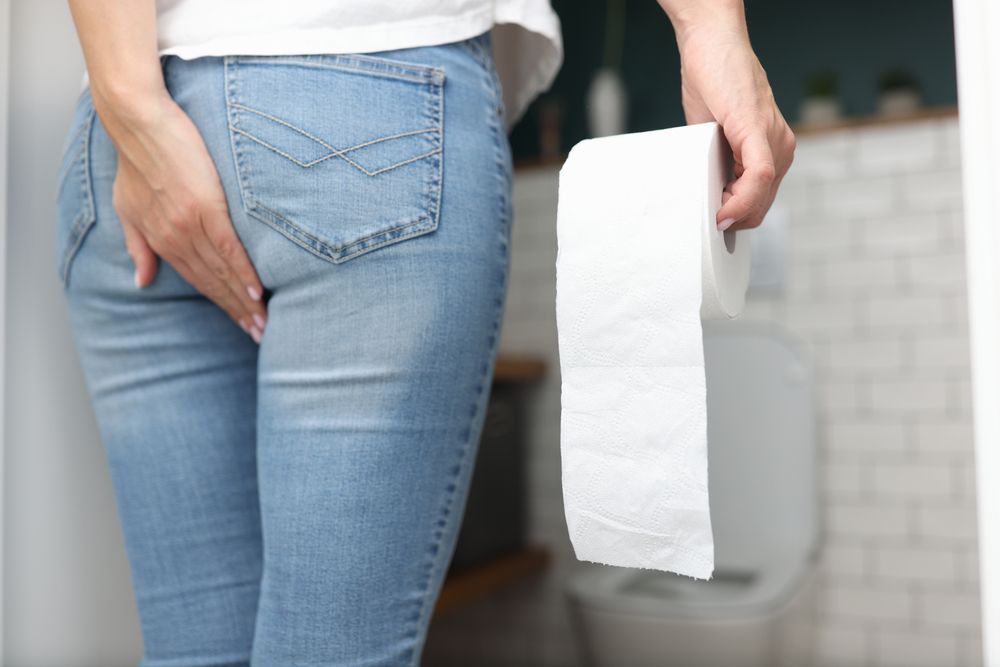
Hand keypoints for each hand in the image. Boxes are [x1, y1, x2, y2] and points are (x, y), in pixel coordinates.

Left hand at [101, 90, 267, 342]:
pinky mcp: (205, 207)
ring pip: (222, 271)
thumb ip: (137, 246)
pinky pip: (228, 248)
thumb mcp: (128, 207)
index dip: (220, 304)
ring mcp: (191, 225)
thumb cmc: (136, 159)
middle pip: (213, 283)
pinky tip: (258, 291)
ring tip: (264, 321)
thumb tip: (140, 281)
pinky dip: (243, 272)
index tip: (240, 324)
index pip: (197, 280)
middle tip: (259, 334)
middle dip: (236, 312)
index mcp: (161, 240)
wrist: (138, 122)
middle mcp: (175, 239)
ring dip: (244, 300)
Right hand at [665, 3, 794, 230]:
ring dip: (734, 212)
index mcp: (772, 149)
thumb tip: (709, 197)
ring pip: (762, 196)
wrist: (710, 42)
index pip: (762, 199)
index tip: (715, 224)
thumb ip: (718, 163)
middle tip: (707, 221)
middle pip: (763, 203)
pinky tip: (722, 209)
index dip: (739, 218)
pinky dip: (741, 199)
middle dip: (736, 220)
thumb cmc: (710, 83)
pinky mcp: (758, 129)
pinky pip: (758, 177)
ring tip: (709, 211)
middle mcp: (781, 146)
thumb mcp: (713, 135)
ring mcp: (774, 138)